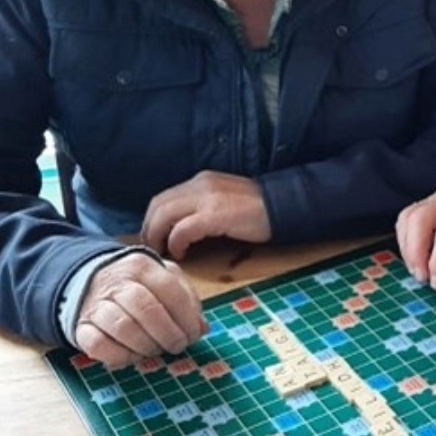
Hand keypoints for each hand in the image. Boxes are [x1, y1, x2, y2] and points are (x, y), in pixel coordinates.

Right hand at [75, 254, 207, 367]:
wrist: (90, 283)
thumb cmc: (138, 285)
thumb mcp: (165, 280)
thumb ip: (187, 299)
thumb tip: (202, 328)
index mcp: (142, 267)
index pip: (169, 290)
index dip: (186, 317)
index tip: (193, 334)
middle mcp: (117, 283)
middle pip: (146, 309)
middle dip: (168, 333)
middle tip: (177, 346)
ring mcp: (96, 305)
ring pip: (123, 327)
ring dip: (146, 346)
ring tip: (155, 350)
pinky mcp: (81, 327)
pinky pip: (98, 345)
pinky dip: (120, 356)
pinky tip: (133, 356)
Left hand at [141, 171, 271, 258]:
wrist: (284, 206)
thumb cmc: (257, 210)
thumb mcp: (223, 200)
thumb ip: (201, 207)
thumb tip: (178, 228)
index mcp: (201, 181)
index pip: (163, 198)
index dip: (152, 221)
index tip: (154, 239)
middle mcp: (200, 185)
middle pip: (157, 206)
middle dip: (150, 230)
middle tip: (154, 250)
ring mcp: (207, 198)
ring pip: (164, 215)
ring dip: (158, 237)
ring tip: (165, 253)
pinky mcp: (215, 214)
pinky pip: (183, 229)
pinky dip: (176, 243)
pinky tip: (182, 253)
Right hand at [396, 182, 435, 287]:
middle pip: (419, 219)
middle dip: (416, 252)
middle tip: (422, 277)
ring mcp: (433, 199)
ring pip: (408, 217)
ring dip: (408, 248)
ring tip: (418, 271)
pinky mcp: (424, 205)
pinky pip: (406, 219)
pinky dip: (405, 241)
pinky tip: (414, 258)